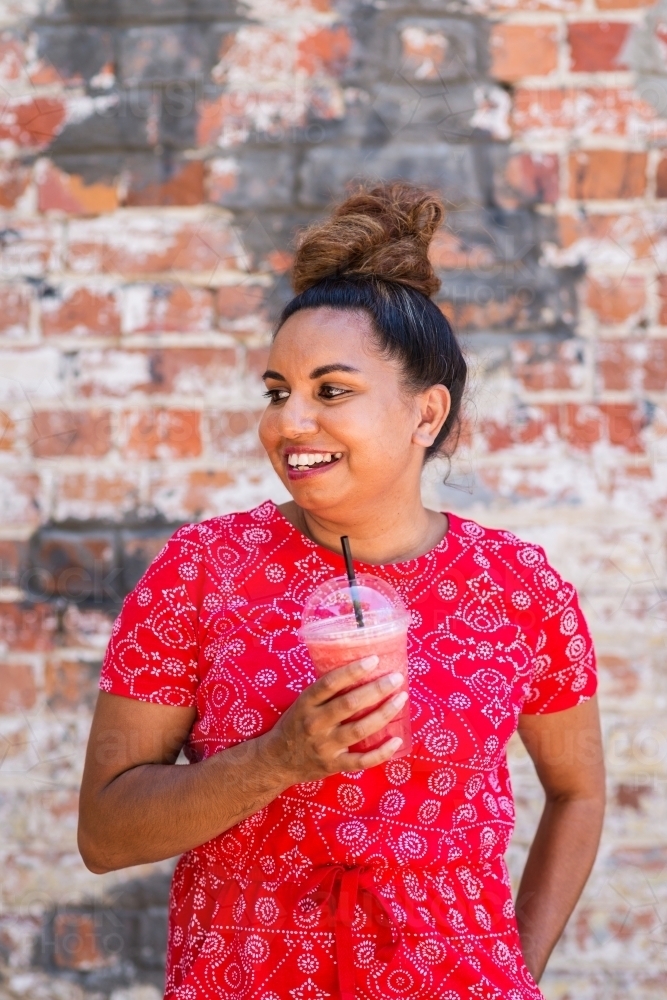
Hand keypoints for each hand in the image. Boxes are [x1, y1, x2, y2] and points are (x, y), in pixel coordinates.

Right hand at [259, 655, 406, 784]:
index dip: (352, 671)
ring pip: (359, 729)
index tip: (374, 660)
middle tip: (396, 678)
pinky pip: (362, 760)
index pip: (330, 683)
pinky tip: (397, 739)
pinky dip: (382, 751)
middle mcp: (315, 724)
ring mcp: (325, 746)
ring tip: (401, 699)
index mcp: (306, 704)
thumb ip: (325, 691)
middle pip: (349, 704)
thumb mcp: (302, 703)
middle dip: (376, 689)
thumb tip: (359, 669)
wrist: (277, 761)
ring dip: (384, 713)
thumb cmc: (295, 725)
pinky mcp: (333, 765)